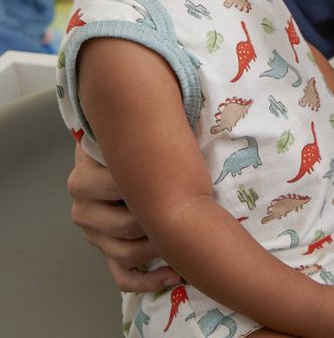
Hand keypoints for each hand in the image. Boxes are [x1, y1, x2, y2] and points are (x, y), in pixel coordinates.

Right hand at [67, 143, 179, 291]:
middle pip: (126, 226)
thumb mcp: (131, 134)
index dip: (152, 184)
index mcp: (83, 178)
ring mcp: (93, 234)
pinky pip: (122, 276)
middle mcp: (82, 209)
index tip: (178, 177)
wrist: (114, 154)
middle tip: (186, 203)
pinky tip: (173, 272)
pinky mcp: (104, 250)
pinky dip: (148, 280)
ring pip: (127, 253)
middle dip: (159, 218)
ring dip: (159, 246)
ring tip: (184, 230)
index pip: (119, 187)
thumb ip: (139, 133)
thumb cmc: (131, 142)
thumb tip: (168, 118)